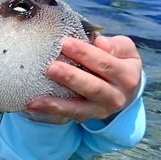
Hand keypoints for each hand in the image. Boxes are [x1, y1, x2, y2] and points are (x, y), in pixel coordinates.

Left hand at [25, 35, 142, 124]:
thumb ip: (116, 44)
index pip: (105, 63)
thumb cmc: (118, 62)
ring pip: (79, 107)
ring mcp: (101, 110)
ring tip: (37, 97)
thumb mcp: (125, 50)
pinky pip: (67, 115)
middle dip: (70, 77)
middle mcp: (117, 97)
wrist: (124, 89)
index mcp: (128, 76)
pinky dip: (50, 110)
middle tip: (50, 67)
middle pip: (93, 87)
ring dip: (57, 102)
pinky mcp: (87, 117)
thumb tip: (100, 42)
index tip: (64, 42)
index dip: (85, 53)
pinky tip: (32, 105)